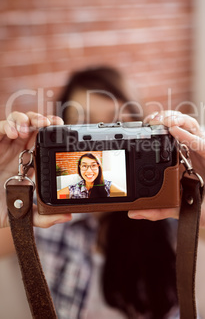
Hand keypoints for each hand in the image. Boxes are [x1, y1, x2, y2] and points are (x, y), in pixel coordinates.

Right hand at [0, 111, 71, 227]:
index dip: (53, 132)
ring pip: (17, 121)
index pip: (43, 141)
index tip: (63, 129)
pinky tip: (15, 133)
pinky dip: (8, 125)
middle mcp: (17, 151)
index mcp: (28, 163)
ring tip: (30, 128)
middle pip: (33, 126)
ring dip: (27, 119)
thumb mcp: (23, 215)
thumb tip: (67, 216)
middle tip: (51, 124)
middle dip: (43, 120)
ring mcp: (3, 146)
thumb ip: (43, 217)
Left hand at [128, 111, 204, 233]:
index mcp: (180, 159)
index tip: (142, 126)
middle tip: (151, 119)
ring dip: (177, 120)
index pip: (167, 136)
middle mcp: (192, 151)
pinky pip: (202, 144)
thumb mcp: (176, 209)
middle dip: (164, 118)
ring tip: (164, 120)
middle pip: (178, 125)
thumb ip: (157, 209)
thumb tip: (133, 213)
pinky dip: (189, 136)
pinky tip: (177, 131)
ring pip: (191, 128)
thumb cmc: (202, 207)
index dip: (156, 127)